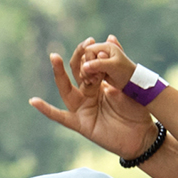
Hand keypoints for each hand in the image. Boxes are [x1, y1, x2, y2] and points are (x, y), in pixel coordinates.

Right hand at [29, 38, 155, 158]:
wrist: (142, 135)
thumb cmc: (137, 110)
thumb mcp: (129, 86)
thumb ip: (117, 68)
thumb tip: (110, 41)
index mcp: (98, 85)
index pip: (90, 67)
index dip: (90, 56)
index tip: (93, 43)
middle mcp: (87, 96)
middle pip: (76, 75)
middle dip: (78, 58)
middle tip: (83, 44)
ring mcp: (82, 110)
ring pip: (67, 90)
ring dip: (60, 74)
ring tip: (55, 57)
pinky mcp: (80, 124)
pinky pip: (61, 117)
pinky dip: (47, 110)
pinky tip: (34, 101)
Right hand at [75, 34, 137, 89]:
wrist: (131, 82)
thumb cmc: (125, 72)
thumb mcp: (112, 66)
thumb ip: (98, 64)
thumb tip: (84, 66)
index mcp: (106, 46)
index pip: (89, 50)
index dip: (88, 60)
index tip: (95, 70)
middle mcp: (102, 51)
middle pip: (85, 57)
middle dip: (87, 68)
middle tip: (95, 78)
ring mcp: (99, 60)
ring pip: (85, 65)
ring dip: (87, 73)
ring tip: (95, 80)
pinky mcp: (98, 69)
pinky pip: (88, 71)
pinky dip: (89, 76)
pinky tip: (94, 81)